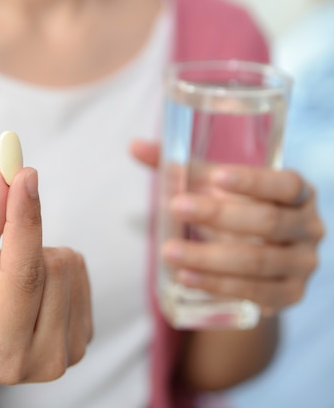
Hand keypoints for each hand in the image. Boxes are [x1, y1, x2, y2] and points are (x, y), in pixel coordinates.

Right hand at [0, 168, 92, 385]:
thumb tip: (2, 181)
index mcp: (1, 355)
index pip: (24, 277)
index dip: (24, 220)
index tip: (23, 173)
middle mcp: (45, 361)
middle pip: (50, 264)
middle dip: (16, 248)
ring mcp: (71, 351)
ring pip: (67, 262)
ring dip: (32, 258)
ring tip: (3, 289)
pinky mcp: (85, 333)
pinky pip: (77, 268)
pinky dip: (48, 266)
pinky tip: (26, 293)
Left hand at [131, 140, 324, 315]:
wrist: (257, 261)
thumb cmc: (235, 211)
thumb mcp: (215, 189)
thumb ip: (180, 167)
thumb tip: (134, 147)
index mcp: (298, 193)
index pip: (285, 184)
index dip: (254, 181)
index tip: (215, 177)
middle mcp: (308, 228)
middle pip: (268, 222)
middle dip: (218, 215)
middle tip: (176, 207)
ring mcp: (301, 265)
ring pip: (258, 262)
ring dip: (209, 258)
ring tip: (168, 251)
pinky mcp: (288, 295)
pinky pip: (255, 293)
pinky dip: (218, 285)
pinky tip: (186, 277)